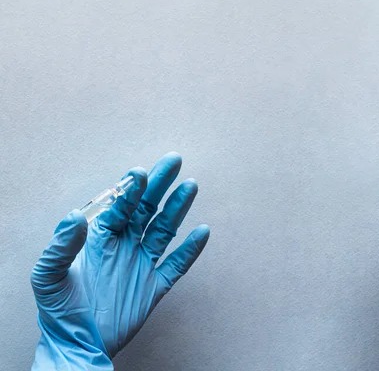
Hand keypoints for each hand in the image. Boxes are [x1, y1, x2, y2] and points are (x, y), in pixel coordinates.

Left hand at [31, 153, 209, 369]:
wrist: (79, 345)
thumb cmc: (60, 310)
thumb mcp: (49, 277)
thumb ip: (61, 246)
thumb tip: (76, 217)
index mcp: (100, 239)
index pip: (120, 206)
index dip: (131, 189)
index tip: (140, 173)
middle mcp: (124, 245)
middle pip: (147, 208)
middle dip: (160, 184)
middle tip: (173, 161)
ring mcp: (142, 264)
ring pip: (164, 229)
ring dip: (177, 208)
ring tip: (189, 185)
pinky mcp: (155, 286)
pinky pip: (177, 264)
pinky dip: (190, 249)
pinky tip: (201, 231)